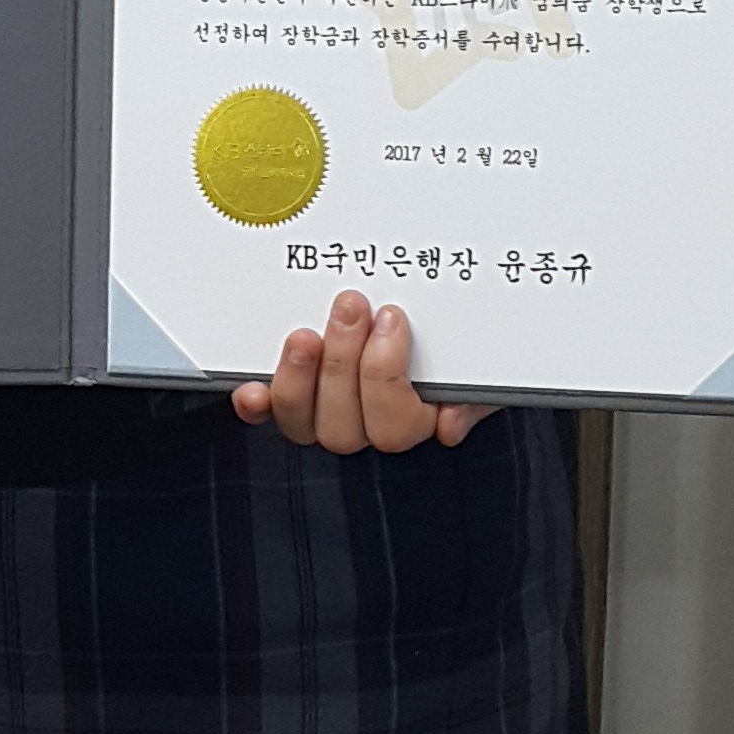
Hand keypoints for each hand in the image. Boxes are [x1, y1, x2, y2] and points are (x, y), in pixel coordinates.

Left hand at [232, 288, 493, 452]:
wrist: (441, 322)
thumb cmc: (457, 344)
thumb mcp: (481, 361)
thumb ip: (477, 391)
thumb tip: (452, 422)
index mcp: (415, 419)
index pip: (396, 426)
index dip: (386, 375)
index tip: (391, 318)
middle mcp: (366, 425)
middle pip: (344, 427)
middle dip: (344, 362)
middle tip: (351, 306)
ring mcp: (325, 414)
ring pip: (303, 424)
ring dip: (298, 379)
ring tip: (306, 333)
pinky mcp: (293, 396)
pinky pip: (269, 414)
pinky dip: (257, 404)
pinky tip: (251, 388)